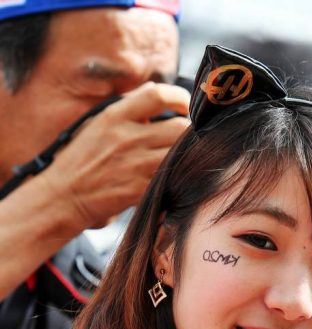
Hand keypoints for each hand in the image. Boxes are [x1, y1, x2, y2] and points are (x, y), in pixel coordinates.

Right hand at [43, 81, 189, 229]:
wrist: (65, 196)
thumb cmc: (80, 159)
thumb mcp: (97, 123)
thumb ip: (128, 108)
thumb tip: (155, 92)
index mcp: (115, 116)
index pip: (158, 95)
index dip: (180, 98)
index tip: (184, 105)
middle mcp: (127, 138)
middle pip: (180, 128)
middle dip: (190, 132)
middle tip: (188, 136)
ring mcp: (136, 165)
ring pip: (181, 154)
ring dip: (187, 155)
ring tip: (182, 156)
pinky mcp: (140, 190)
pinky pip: (171, 178)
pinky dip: (177, 176)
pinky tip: (174, 175)